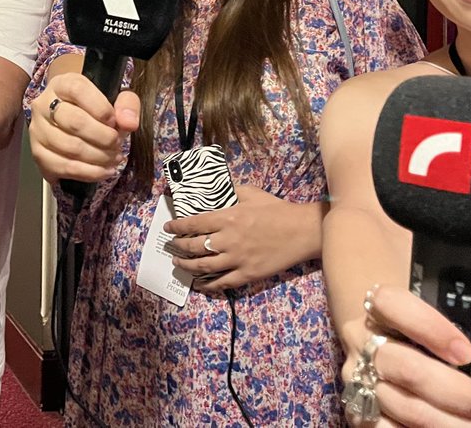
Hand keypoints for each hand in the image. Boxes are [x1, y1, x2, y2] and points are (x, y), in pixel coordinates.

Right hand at [28, 73, 138, 185]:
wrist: (72, 122)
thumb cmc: (95, 109)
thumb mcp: (115, 98)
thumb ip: (127, 104)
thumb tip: (129, 123)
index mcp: (62, 84)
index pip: (78, 90)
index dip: (100, 108)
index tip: (115, 122)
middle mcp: (43, 104)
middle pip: (74, 122)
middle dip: (103, 137)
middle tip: (117, 144)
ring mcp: (37, 130)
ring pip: (70, 147)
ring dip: (98, 157)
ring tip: (114, 158)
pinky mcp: (38, 153)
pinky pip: (64, 167)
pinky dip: (89, 172)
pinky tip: (105, 171)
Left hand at [165, 185, 322, 289]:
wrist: (302, 231)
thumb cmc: (277, 210)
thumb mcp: (251, 193)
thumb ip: (230, 190)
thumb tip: (215, 185)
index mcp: (227, 217)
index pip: (193, 223)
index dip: (177, 226)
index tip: (168, 228)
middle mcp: (228, 239)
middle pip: (194, 246)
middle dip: (178, 247)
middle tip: (172, 246)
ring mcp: (237, 259)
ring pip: (204, 267)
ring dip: (187, 266)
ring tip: (179, 264)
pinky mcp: (248, 274)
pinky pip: (222, 283)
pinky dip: (207, 285)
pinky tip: (199, 285)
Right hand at [341, 284, 470, 425]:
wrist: (409, 362)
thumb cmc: (440, 346)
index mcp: (383, 308)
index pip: (390, 303)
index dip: (428, 327)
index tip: (466, 352)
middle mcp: (363, 340)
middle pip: (404, 366)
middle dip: (455, 391)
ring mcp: (358, 378)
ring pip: (404, 405)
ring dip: (449, 422)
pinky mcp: (361, 413)